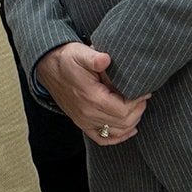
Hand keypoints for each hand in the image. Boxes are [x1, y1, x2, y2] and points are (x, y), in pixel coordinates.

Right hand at [34, 43, 149, 145]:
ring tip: (137, 108)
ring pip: (116, 132)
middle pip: (123, 123)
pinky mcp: (81, 123)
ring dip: (131, 123)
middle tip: (143, 97)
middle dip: (137, 111)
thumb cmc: (67, 59)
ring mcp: (83, 121)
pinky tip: (128, 130)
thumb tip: (106, 59)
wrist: (48, 67)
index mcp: (91, 97)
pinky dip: (117, 137)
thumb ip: (94, 58)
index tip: (143, 91)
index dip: (138, 102)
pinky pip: (102, 138)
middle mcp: (87, 113)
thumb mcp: (80, 53)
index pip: (123, 110)